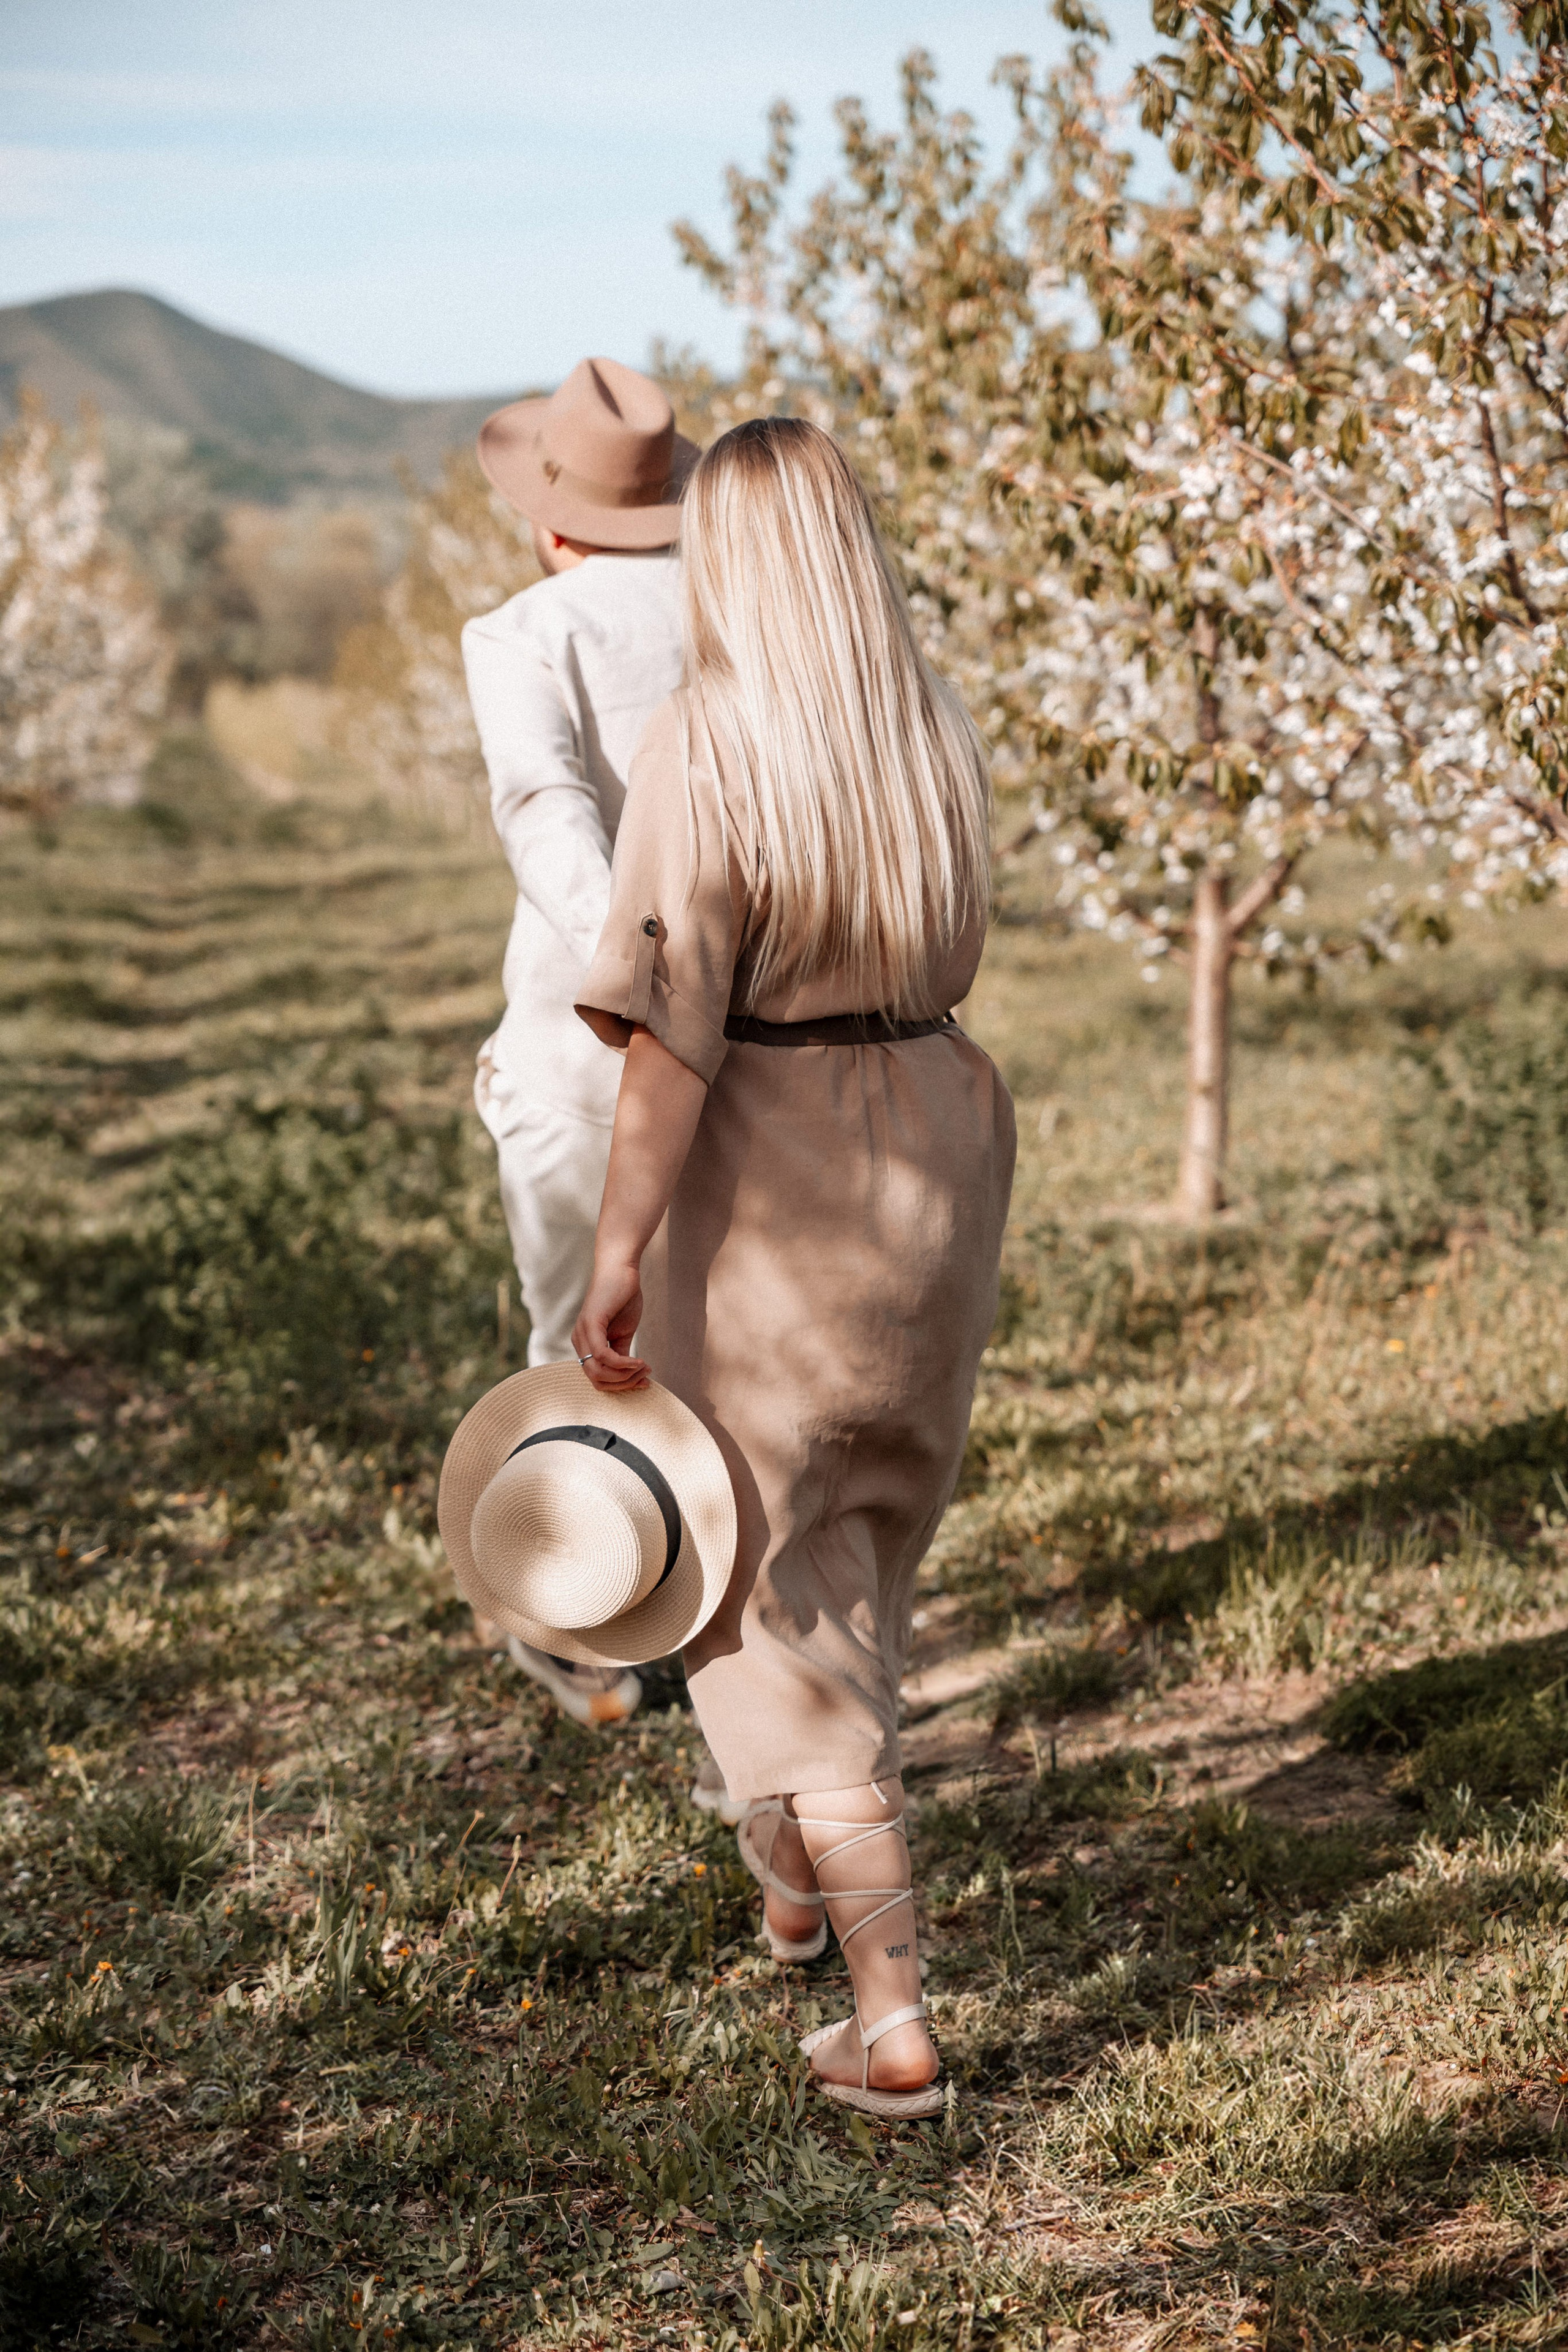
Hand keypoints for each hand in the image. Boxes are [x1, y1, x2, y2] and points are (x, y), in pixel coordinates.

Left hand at [572, 1259, 648, 1390]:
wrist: (622, 1270)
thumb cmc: (623, 1298)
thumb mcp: (623, 1333)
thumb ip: (621, 1353)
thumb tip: (629, 1375)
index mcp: (585, 1345)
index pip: (597, 1379)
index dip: (620, 1386)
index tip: (643, 1382)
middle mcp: (579, 1342)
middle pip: (596, 1381)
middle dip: (623, 1384)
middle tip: (645, 1376)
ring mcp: (582, 1333)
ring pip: (597, 1372)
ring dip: (624, 1376)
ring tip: (644, 1368)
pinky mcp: (590, 1324)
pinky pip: (602, 1355)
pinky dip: (622, 1363)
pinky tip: (638, 1361)